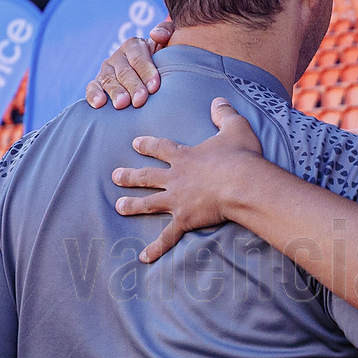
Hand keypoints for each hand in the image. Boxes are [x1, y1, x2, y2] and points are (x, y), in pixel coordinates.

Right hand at [87, 18, 174, 108]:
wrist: (150, 74)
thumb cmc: (163, 60)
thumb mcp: (168, 43)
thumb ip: (166, 32)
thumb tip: (156, 34)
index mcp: (134, 45)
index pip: (139, 58)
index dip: (147, 72)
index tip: (155, 86)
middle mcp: (118, 56)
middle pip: (124, 72)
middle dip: (133, 86)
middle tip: (140, 100)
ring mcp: (106, 70)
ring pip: (108, 80)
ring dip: (115, 92)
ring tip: (122, 104)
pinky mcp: (97, 83)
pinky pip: (92, 87)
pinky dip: (93, 95)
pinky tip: (98, 103)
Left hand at [111, 97, 263, 262]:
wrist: (242, 183)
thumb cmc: (241, 156)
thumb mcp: (235, 127)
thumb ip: (224, 113)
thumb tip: (217, 101)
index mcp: (185, 157)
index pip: (161, 148)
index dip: (147, 145)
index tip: (135, 143)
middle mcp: (176, 177)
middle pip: (147, 176)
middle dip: (130, 176)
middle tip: (115, 176)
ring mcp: (177, 200)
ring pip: (149, 203)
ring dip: (132, 205)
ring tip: (118, 207)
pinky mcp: (185, 219)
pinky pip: (167, 236)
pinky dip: (156, 248)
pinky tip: (143, 257)